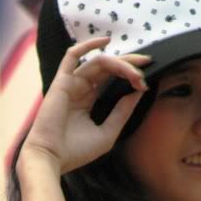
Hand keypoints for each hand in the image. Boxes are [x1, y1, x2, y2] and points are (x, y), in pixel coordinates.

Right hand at [21, 37, 150, 174]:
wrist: (52, 159)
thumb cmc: (76, 151)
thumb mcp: (108, 133)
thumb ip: (122, 112)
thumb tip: (138, 91)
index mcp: (88, 101)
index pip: (112, 79)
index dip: (131, 76)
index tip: (146, 83)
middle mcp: (80, 89)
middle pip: (108, 68)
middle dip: (130, 65)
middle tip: (148, 64)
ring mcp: (71, 84)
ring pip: (99, 62)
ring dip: (120, 64)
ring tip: (136, 72)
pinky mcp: (62, 82)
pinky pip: (72, 56)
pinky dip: (88, 46)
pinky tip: (106, 41)